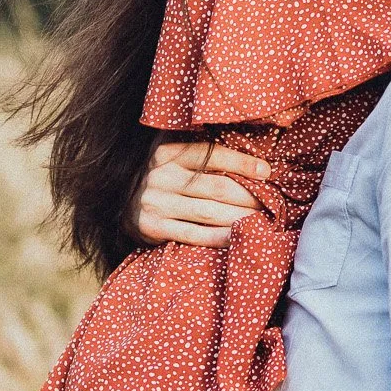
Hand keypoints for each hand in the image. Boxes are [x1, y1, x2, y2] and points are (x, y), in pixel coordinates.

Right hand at [131, 140, 271, 245]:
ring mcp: (156, 202)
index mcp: (168, 153)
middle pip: (216, 186)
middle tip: (271, 203)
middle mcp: (161, 176)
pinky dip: (220, 237)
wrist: (120, 207)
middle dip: (249, 196)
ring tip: (261, 220)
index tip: (266, 171)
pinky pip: (195, 234)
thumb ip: (199, 156)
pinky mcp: (152, 227)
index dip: (242, 163)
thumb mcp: (171, 161)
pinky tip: (238, 237)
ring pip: (209, 212)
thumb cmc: (160, 182)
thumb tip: (249, 157)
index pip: (211, 154)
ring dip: (240, 217)